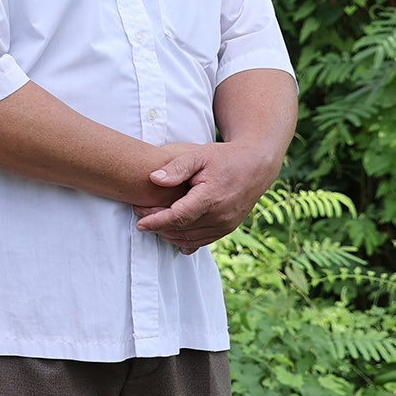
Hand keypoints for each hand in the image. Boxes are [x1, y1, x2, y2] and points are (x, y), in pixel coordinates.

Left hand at [135, 139, 284, 252]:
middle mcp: (220, 216)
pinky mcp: (228, 228)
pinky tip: (172, 234)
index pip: (178, 217)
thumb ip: (176, 167)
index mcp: (211, 198)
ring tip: (154, 224)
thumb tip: (153, 179)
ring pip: (190, 239)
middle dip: (158, 227)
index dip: (156, 222)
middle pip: (181, 230)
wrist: (256, 164)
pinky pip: (202, 241)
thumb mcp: (199, 155)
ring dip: (169, 235)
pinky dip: (185, 240)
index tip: (139, 222)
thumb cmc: (225, 157)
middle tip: (141, 216)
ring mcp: (226, 225)